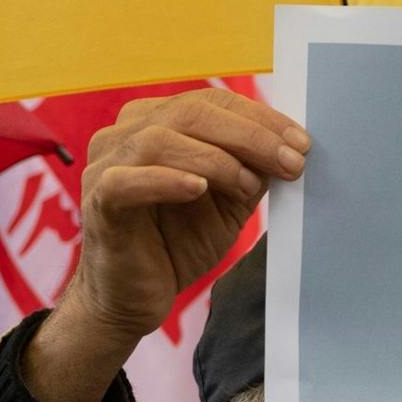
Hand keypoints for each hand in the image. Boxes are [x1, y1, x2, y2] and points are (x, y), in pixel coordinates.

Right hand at [27, 88, 309, 401]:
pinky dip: (166, 180)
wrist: (134, 299)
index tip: (302, 144)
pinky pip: (128, 181)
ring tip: (249, 185)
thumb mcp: (226, 204)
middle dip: (250, 136)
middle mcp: (126, 133)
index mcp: (156, 122)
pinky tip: (198, 189)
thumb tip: (288, 150)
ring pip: (160, 138)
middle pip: (191, 112)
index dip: (260, 118)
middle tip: (292, 162)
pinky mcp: (99, 201)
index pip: (212, 102)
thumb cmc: (175, 245)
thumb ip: (249, 173)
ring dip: (216, 159)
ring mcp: (106, 164)